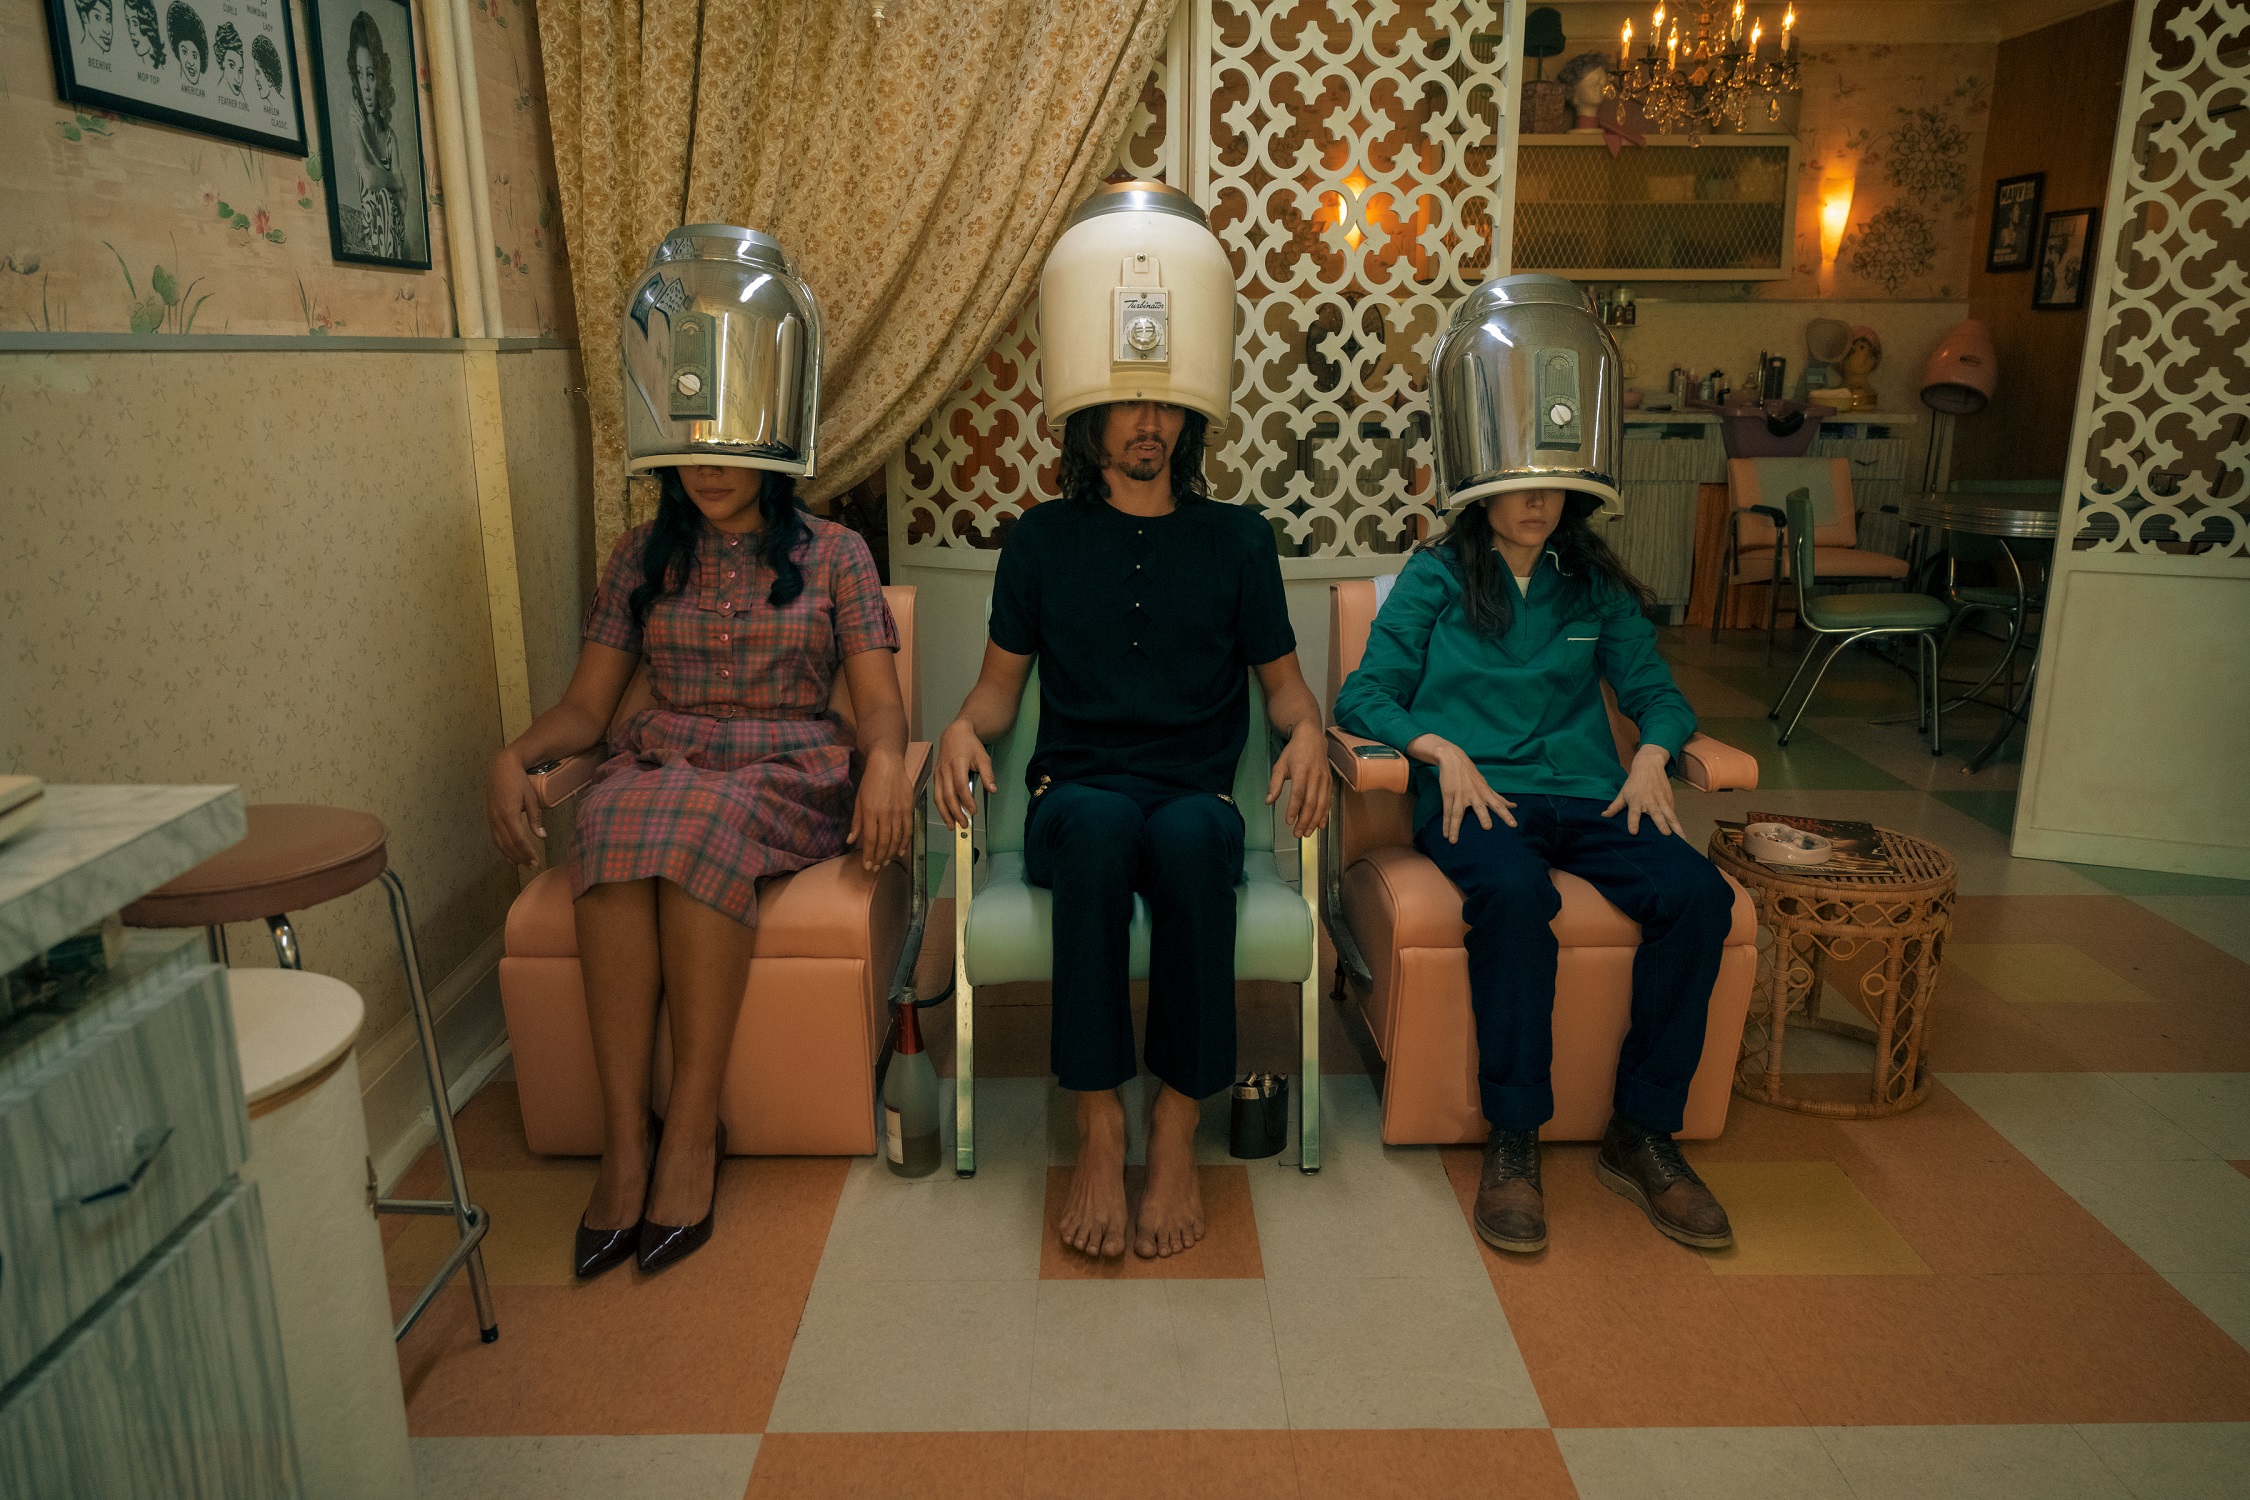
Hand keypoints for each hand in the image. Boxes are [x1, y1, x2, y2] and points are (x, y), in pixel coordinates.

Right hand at [485, 750, 544, 866]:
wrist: (501, 767)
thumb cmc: (519, 780)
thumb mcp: (531, 797)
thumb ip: (535, 818)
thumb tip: (541, 836)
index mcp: (509, 814)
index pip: (519, 839)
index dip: (527, 852)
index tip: (536, 861)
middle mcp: (497, 819)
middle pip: (508, 844)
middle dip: (520, 857)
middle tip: (532, 866)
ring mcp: (491, 818)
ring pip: (499, 843)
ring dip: (511, 855)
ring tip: (522, 864)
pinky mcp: (489, 817)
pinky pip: (495, 837)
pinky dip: (502, 848)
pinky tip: (509, 854)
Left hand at [849, 750, 914, 871]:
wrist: (888, 763)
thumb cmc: (870, 781)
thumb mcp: (859, 800)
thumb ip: (857, 821)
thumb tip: (851, 841)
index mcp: (871, 811)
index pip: (871, 839)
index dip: (869, 854)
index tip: (867, 865)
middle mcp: (886, 813)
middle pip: (884, 841)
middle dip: (879, 857)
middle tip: (875, 868)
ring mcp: (899, 811)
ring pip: (897, 838)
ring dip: (891, 853)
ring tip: (886, 862)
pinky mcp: (909, 808)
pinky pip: (907, 829)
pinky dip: (904, 842)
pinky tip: (900, 851)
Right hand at [933, 718, 995, 831]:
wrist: (954, 734)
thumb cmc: (970, 746)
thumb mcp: (983, 757)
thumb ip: (988, 774)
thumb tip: (993, 790)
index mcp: (957, 764)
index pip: (960, 785)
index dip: (966, 800)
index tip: (974, 811)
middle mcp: (945, 770)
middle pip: (948, 795)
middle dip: (955, 812)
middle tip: (964, 824)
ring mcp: (938, 774)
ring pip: (939, 797)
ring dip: (945, 813)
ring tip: (953, 826)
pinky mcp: (935, 777)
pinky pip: (936, 795)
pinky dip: (941, 807)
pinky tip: (947, 816)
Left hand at [1265, 723, 1331, 838]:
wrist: (1312, 738)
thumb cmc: (1294, 752)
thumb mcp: (1280, 764)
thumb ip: (1275, 784)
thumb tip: (1268, 801)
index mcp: (1302, 770)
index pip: (1298, 793)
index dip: (1294, 809)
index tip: (1289, 822)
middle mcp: (1315, 776)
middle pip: (1311, 802)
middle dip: (1304, 820)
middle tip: (1297, 833)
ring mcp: (1325, 780)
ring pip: (1321, 804)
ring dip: (1314, 821)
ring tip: (1307, 833)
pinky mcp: (1330, 783)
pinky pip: (1328, 801)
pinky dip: (1324, 815)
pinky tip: (1320, 825)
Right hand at [1432, 742, 1514, 843]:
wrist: (1453, 759)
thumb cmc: (1471, 775)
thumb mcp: (1486, 785)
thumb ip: (1499, 798)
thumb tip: (1514, 806)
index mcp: (1485, 792)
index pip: (1498, 804)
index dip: (1506, 814)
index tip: (1514, 825)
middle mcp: (1474, 794)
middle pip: (1479, 807)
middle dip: (1483, 816)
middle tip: (1488, 827)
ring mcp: (1460, 795)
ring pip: (1457, 813)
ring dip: (1455, 827)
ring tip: (1454, 840)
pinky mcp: (1448, 795)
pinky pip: (1447, 812)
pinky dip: (1446, 824)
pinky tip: (1446, 835)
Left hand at [1602, 744, 1679, 836]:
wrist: (1649, 766)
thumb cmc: (1634, 782)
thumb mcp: (1623, 793)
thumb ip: (1614, 807)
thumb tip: (1603, 816)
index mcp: (1636, 801)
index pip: (1633, 814)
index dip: (1633, 823)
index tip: (1633, 832)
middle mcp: (1650, 802)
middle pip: (1656, 815)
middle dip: (1662, 825)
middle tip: (1666, 834)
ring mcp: (1662, 801)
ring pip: (1670, 816)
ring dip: (1676, 827)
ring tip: (1682, 840)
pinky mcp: (1670, 800)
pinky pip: (1673, 813)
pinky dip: (1677, 823)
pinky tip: (1681, 835)